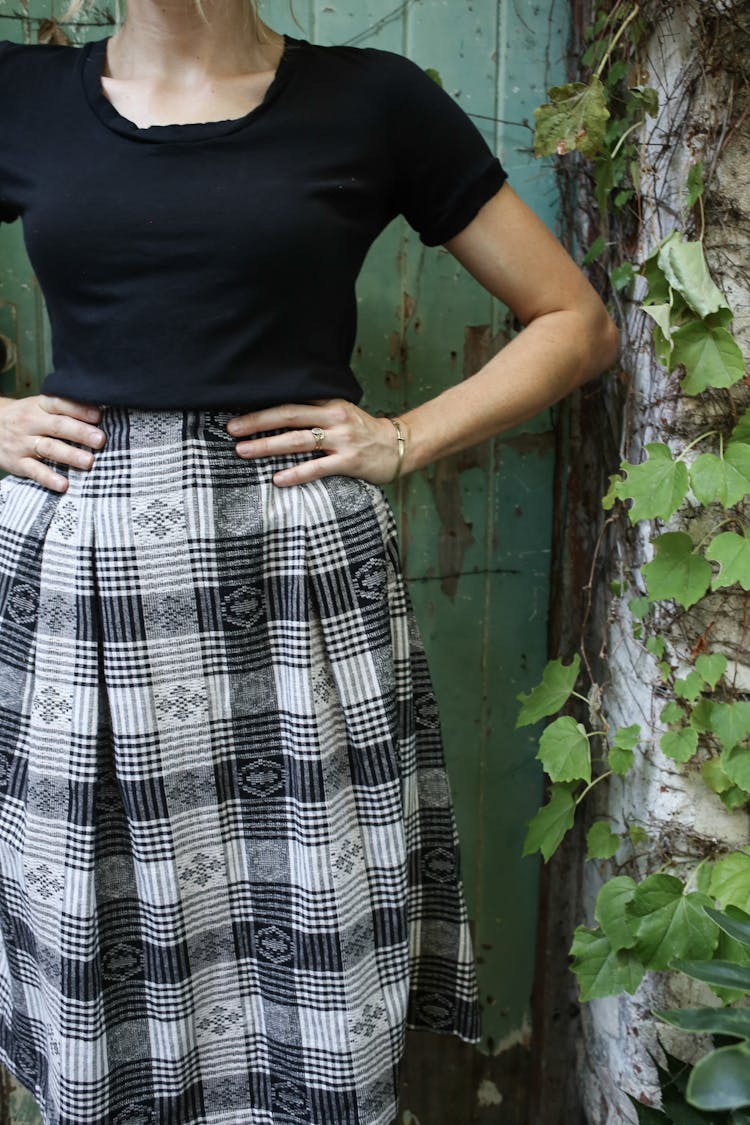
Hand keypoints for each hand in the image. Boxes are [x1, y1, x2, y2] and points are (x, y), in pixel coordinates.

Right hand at [0, 394, 106, 491]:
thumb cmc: (27, 418)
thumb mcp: (40, 407)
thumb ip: (64, 410)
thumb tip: (100, 414)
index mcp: (39, 406)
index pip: (59, 404)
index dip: (79, 409)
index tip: (99, 416)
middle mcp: (31, 423)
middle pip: (58, 426)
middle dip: (80, 433)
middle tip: (100, 440)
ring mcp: (23, 443)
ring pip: (48, 448)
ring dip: (70, 455)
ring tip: (89, 462)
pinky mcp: (17, 463)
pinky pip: (34, 471)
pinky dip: (49, 478)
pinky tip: (64, 485)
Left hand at [226, 399, 404, 486]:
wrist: (399, 445)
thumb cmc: (364, 432)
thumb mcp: (341, 413)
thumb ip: (315, 412)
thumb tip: (277, 417)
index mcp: (329, 403)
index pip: (290, 401)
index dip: (262, 408)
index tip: (236, 413)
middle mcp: (334, 417)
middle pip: (289, 416)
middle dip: (257, 422)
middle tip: (232, 430)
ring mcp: (342, 439)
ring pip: (299, 440)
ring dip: (268, 446)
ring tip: (244, 451)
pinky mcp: (349, 462)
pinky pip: (318, 468)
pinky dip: (297, 473)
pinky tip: (278, 479)